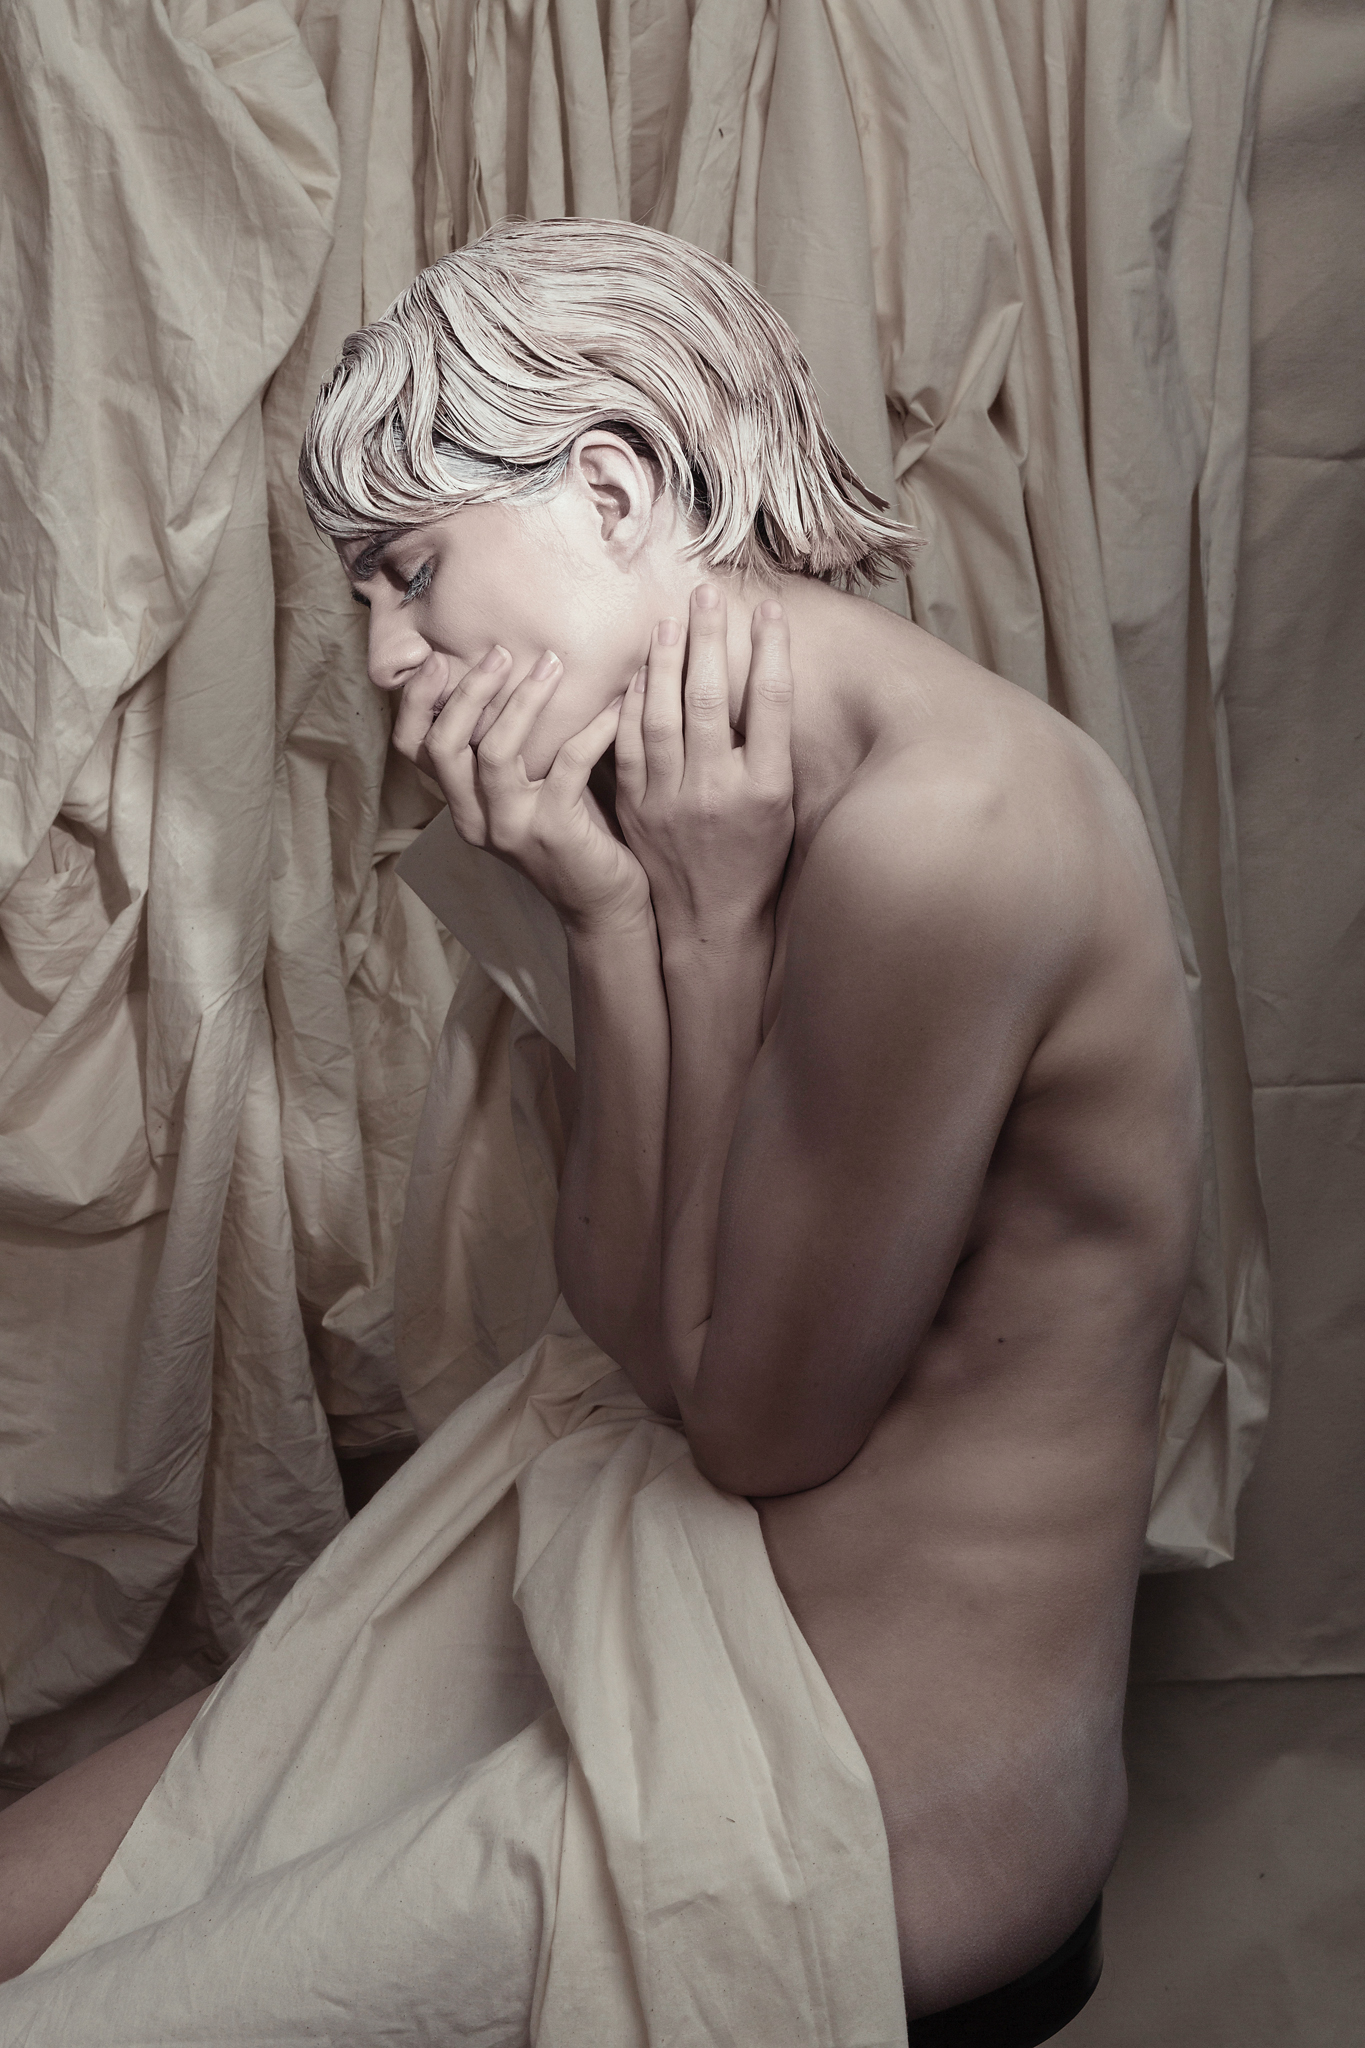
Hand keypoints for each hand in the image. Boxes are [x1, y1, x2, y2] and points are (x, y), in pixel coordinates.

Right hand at [390, 642, 649, 930]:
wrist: (606, 904)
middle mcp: (477, 820)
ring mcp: (512, 828)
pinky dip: (593, 727)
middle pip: (444, 745)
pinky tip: (617, 703)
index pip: (414, 749)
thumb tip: (510, 668)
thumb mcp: (530, 790)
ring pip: (496, 752)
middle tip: (501, 652)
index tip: (439, 660)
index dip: (416, 702)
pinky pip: (568, 763)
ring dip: (523, 701)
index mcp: (463, 806)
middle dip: (469, 691)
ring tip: (551, 663)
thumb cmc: (575, 835)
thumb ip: (510, 747)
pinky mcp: (555, 832)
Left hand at [613, 585, 794, 945]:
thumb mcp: (783, 808)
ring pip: (664, 715)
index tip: (769, 609)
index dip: (771, 651)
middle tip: (707, 594)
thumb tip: (767, 679)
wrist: (708, 921)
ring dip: (666, 661)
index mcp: (766, 789)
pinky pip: (628, 743)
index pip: (772, 704)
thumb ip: (772, 748)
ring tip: (669, 620)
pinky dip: (631, 703)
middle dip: (710, 640)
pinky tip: (636, 672)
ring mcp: (671, 798)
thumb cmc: (755, 860)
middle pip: (714, 699)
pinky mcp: (636, 805)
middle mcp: (719, 790)